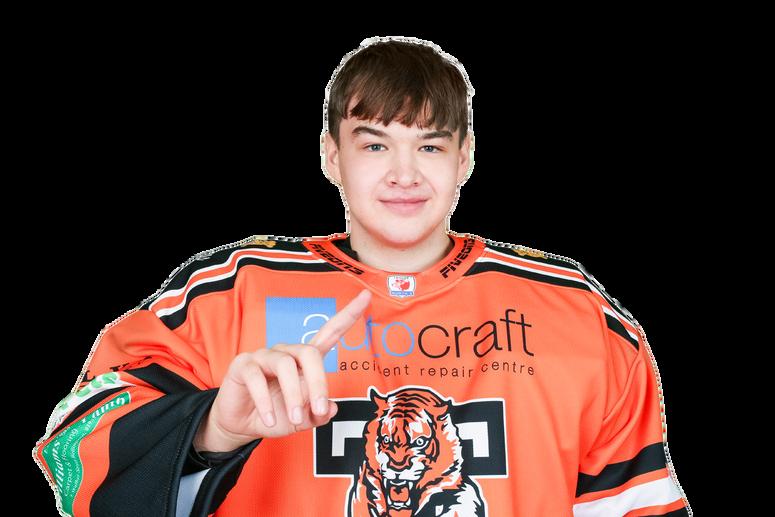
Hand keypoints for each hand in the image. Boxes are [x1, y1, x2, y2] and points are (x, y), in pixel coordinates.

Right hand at [194, 288, 371, 451]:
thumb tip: (332, 408)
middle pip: (310, 353)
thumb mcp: (303, 420)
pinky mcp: (243, 364)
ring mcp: (264, 356)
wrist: (242, 425)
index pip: (330, 331)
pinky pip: (258, 378)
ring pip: (286, 365)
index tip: (366, 296)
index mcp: (306, 359)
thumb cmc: (278, 415)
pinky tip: (269, 419)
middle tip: (319, 409)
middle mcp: (287, 352)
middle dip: (319, 383)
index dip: (349, 314)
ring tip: (294, 419)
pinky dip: (266, 403)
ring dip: (294, 396)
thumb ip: (319, 415)